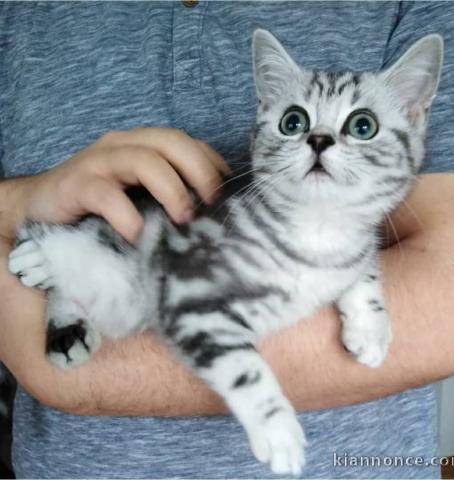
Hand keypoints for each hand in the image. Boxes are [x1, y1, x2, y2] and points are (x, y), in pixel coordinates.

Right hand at [2, 128, 228, 242]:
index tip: (228, 194)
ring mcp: (99, 161)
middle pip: (171, 142)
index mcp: (143, 144)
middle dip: (199, 171)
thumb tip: (208, 213)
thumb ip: (167, 193)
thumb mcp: (140, 194)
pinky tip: (137, 234)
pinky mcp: (77, 184)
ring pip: (144, 160)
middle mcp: (124, 144)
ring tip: (183, 219)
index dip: (212, 163)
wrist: (40, 206)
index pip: (187, 142)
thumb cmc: (100, 202)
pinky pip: (106, 194)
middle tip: (212, 204)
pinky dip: (127, 215)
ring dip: (172, 190)